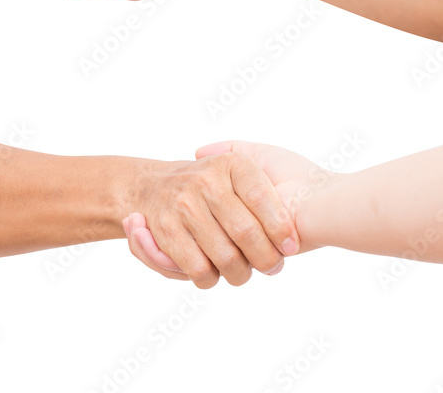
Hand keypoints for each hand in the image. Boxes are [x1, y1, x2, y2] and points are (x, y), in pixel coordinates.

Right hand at [121, 151, 298, 286]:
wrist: (151, 185)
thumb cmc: (209, 183)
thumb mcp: (237, 166)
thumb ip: (264, 185)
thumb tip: (287, 232)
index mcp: (231, 164)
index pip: (261, 197)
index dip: (280, 227)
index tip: (291, 247)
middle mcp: (207, 180)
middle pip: (247, 232)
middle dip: (266, 259)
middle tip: (272, 266)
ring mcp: (184, 204)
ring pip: (227, 257)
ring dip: (241, 273)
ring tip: (244, 270)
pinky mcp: (166, 230)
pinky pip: (199, 269)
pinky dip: (211, 278)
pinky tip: (214, 271)